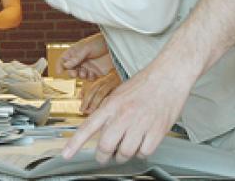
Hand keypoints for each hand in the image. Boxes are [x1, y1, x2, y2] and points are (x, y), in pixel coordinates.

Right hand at [60, 33, 111, 79]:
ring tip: (86, 72)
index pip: (64, 60)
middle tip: (74, 74)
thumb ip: (76, 58)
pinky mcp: (96, 72)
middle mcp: (80, 60)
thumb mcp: (86, 49)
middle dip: (71, 73)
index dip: (60, 65)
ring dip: (81, 75)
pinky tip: (93, 74)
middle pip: (71, 69)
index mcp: (75, 53)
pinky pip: (90, 78)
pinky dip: (90, 78)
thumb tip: (65, 65)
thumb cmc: (98, 43)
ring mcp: (88, 66)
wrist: (115, 47)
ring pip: (80, 75)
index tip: (59, 72)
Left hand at [63, 59, 189, 163]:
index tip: (66, 155)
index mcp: (111, 105)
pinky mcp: (157, 130)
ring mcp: (141, 124)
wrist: (168, 76)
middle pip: (106, 146)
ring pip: (125, 152)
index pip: (88, 127)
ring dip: (122, 156)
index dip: (75, 143)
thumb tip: (101, 130)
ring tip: (123, 152)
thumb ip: (109, 112)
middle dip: (103, 156)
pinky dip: (141, 153)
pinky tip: (140, 147)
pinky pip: (144, 152)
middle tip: (104, 158)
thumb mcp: (118, 94)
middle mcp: (123, 115)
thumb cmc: (144, 84)